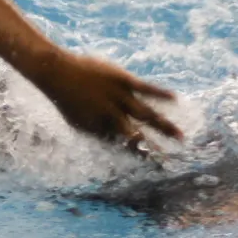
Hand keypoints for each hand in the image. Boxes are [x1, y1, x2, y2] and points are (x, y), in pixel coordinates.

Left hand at [35, 53, 183, 151]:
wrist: (56, 73)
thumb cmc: (67, 98)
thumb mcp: (79, 122)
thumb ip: (97, 133)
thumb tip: (113, 143)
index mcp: (101, 128)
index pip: (124, 146)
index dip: (140, 155)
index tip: (155, 164)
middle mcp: (112, 115)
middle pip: (138, 137)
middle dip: (154, 150)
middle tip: (170, 163)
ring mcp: (118, 96)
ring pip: (146, 114)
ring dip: (165, 127)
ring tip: (181, 137)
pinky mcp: (122, 79)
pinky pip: (145, 87)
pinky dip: (160, 93)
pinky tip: (176, 98)